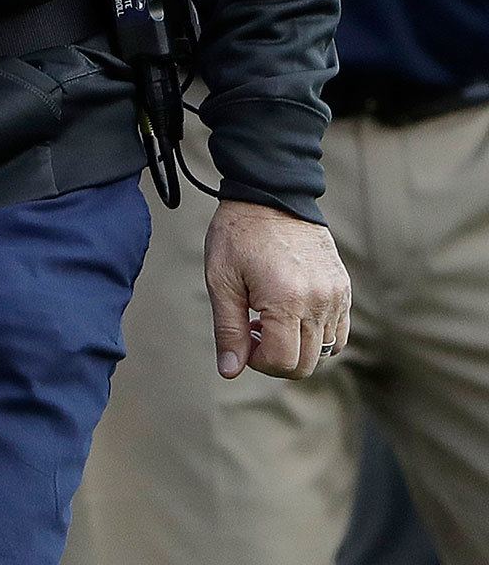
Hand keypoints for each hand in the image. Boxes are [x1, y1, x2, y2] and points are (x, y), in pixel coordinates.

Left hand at [205, 198, 350, 379]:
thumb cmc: (239, 235)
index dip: (256, 361)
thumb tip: (230, 371)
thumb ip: (228, 329)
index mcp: (286, 300)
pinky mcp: (343, 286)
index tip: (241, 338)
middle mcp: (319, 301)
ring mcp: (336, 294)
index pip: (281, 362)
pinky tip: (292, 314)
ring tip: (271, 318)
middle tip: (253, 330)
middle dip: (276, 359)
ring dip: (297, 347)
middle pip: (305, 363)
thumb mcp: (221, 280)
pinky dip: (317, 335)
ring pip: (325, 351)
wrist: (270, 193)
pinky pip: (339, 332)